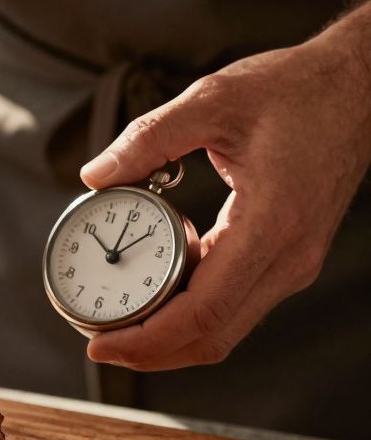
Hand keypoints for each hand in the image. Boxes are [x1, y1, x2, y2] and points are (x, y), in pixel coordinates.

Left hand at [79, 17, 370, 370]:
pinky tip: (154, 304)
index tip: (100, 345)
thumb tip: (95, 175)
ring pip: (225, 330)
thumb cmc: (295, 90)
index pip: (204, 310)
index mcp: (271, 224)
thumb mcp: (213, 100)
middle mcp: (289, 256)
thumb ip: (149, 137)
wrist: (358, 88)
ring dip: (170, 340)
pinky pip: (235, 307)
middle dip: (150, 352)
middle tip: (96, 344)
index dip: (147, 338)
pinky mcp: (288, 258)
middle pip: (213, 336)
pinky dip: (191, 317)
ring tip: (115, 329)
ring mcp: (293, 262)